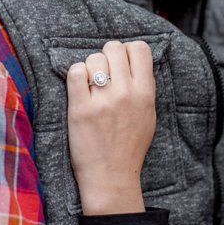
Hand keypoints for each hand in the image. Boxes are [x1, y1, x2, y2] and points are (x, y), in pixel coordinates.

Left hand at [67, 40, 155, 214]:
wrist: (111, 177)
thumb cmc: (129, 146)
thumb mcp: (148, 114)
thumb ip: (142, 86)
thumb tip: (131, 58)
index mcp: (146, 94)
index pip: (139, 48)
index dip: (127, 50)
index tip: (120, 62)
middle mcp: (127, 94)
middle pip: (114, 47)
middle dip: (106, 56)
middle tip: (103, 73)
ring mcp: (103, 101)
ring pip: (94, 58)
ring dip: (90, 68)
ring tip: (91, 86)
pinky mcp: (81, 108)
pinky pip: (75, 72)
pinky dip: (75, 76)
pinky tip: (79, 89)